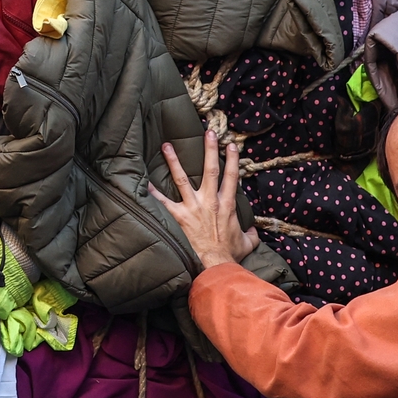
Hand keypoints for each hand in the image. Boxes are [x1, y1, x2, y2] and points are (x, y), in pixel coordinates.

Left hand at [150, 131, 256, 271]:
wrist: (215, 265)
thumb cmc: (229, 255)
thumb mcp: (247, 243)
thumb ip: (251, 234)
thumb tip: (253, 230)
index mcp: (227, 205)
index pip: (232, 177)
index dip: (233, 159)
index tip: (231, 144)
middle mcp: (210, 201)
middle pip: (211, 169)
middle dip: (210, 149)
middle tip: (208, 132)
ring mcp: (193, 207)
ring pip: (182, 178)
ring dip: (174, 161)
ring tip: (167, 145)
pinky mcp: (179, 216)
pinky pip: (163, 202)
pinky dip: (153, 192)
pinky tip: (144, 181)